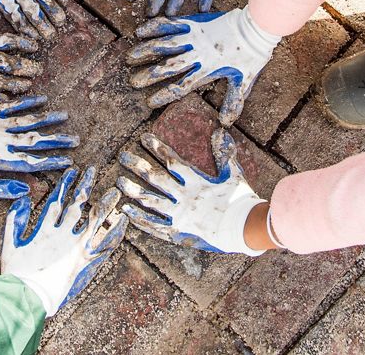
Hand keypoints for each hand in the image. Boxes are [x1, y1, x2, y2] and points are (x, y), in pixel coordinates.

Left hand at [0, 96, 77, 198]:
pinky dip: (28, 102)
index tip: (69, 160)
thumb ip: (2, 188)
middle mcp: (4, 140)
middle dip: (58, 140)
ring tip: (65, 116)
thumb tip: (27, 191)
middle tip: (76, 139)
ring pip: (28, 121)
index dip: (52, 161)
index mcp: (2, 158)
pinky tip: (42, 98)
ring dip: (48, 119)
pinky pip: (12, 106)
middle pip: (36, 140)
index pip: (33, 161)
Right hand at [2, 167, 128, 315]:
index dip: (65, 185)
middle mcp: (63, 234)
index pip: (57, 201)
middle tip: (92, 170)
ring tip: (115, 190)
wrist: (28, 296)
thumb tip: (23, 199)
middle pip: (77, 205)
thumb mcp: (10, 245)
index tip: (72, 171)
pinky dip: (116, 231)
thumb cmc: (17, 274)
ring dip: (105, 204)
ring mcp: (76, 247)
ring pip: (95, 220)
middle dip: (85, 185)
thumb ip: (14, 220)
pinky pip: (105, 244)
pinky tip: (124, 220)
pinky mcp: (86, 261)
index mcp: (45, 229)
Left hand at [117, 130, 264, 255]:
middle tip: (122, 156)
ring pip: (150, 201)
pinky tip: (126, 211)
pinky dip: (139, 218)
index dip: (157, 148)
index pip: (172, 161)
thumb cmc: (242, 201)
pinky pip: (154, 226)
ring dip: (133, 190)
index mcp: (196, 182)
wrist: (246, 230)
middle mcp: (184, 197)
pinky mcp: (178, 232)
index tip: (143, 138)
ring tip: (118, 182)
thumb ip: (225, 154)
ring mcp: (179, 216)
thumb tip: (220, 132)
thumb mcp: (234, 174)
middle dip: (137, 165)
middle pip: (155, 178)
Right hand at [125, 8, 278, 124]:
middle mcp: (197, 54)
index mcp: (208, 70)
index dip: (164, 95)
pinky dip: (155, 27)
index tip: (150, 102)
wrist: (257, 27)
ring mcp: (195, 37)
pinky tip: (140, 31)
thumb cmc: (251, 55)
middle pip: (169, 67)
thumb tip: (226, 123)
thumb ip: (234, 101)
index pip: (181, 86)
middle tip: (133, 82)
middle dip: (149, 75)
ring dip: (146, 51)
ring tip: (130, 57)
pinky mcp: (194, 22)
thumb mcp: (244, 80)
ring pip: (166, 45)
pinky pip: (171, 24)